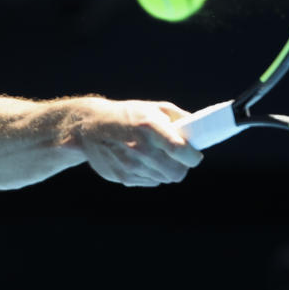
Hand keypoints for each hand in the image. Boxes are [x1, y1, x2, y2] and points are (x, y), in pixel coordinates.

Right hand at [75, 99, 203, 185]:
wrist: (89, 126)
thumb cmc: (126, 114)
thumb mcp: (154, 108)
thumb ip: (180, 119)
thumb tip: (199, 133)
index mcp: (150, 127)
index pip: (183, 152)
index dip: (194, 157)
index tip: (195, 154)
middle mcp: (140, 148)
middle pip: (177, 173)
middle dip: (182, 167)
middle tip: (179, 158)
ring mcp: (131, 165)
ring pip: (164, 179)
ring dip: (166, 170)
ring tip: (157, 156)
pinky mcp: (123, 177)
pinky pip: (150, 181)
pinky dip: (152, 174)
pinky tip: (143, 160)